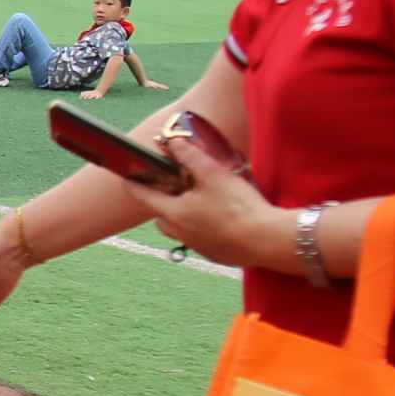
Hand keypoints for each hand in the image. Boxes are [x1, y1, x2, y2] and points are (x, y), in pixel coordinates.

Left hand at [132, 128, 281, 268]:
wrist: (267, 240)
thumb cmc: (238, 207)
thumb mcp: (213, 173)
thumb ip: (190, 156)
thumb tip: (172, 141)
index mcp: (176, 213)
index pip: (144, 197)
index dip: (134, 186)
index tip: (127, 179)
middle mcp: (182, 233)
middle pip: (161, 218)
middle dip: (161, 204)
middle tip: (170, 190)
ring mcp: (200, 247)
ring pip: (180, 231)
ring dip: (182, 218)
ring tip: (197, 204)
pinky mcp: (217, 254)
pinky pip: (201, 241)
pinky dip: (203, 230)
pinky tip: (219, 220)